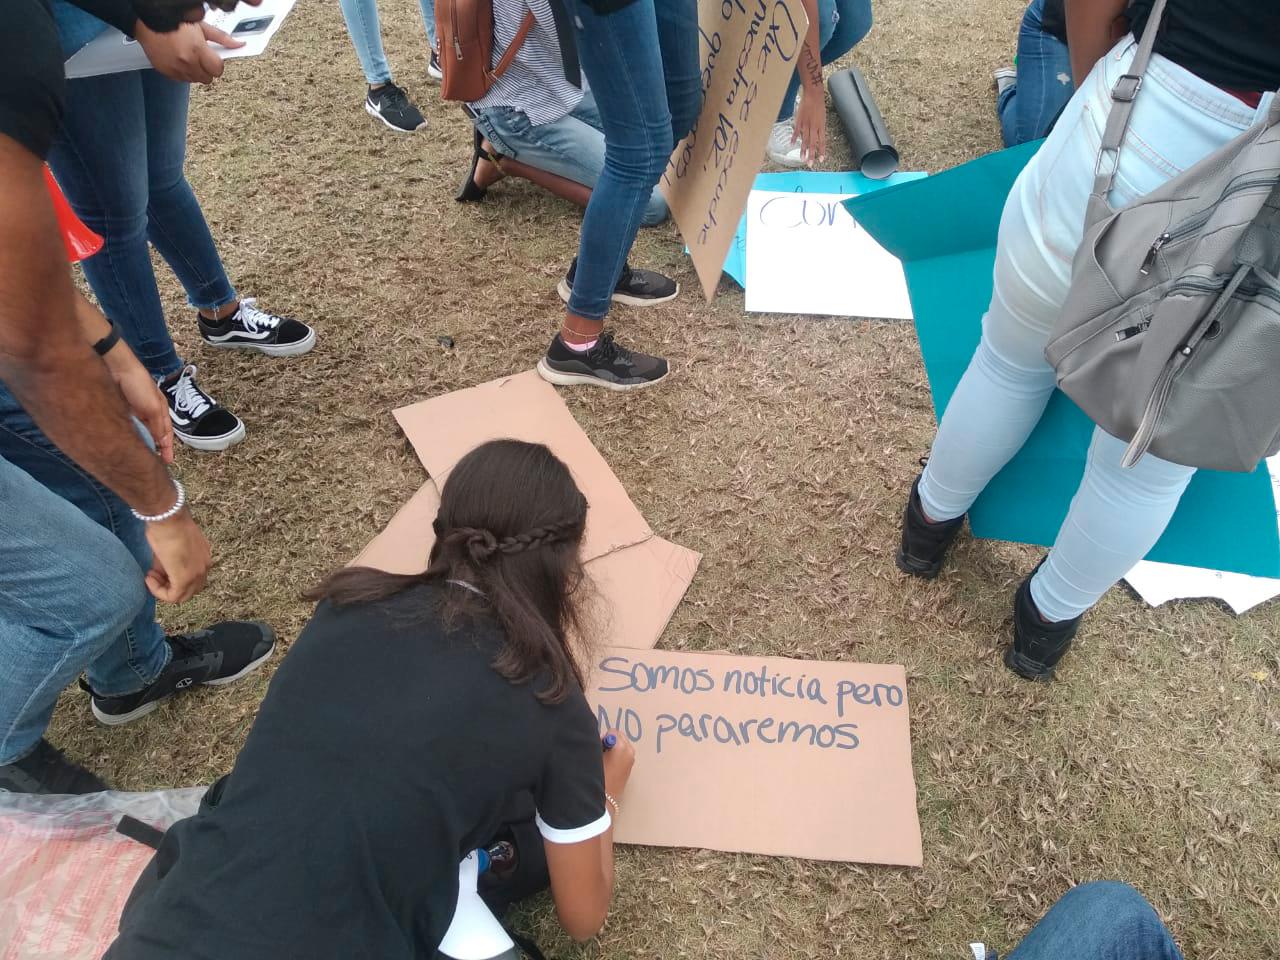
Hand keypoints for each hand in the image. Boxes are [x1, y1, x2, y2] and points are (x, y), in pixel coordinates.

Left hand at [102, 342, 173, 464]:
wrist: (116, 368)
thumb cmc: (138, 384)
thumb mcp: (153, 407)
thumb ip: (158, 425)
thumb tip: (162, 442)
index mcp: (160, 410)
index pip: (167, 433)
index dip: (168, 447)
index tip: (168, 461)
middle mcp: (149, 411)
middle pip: (155, 433)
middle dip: (158, 447)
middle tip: (156, 463)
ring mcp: (135, 411)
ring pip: (142, 431)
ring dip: (145, 442)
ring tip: (142, 457)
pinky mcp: (122, 410)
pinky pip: (130, 426)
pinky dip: (133, 435)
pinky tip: (129, 442)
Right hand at [134, 20, 240, 83]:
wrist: (148, 23)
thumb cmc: (174, 22)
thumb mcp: (201, 26)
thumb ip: (222, 38)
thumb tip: (239, 44)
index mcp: (198, 50)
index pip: (218, 70)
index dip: (217, 64)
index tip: (213, 58)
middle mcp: (187, 62)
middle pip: (208, 78)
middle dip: (207, 69)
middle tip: (200, 56)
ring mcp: (176, 69)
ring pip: (196, 80)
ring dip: (196, 71)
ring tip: (189, 56)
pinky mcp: (167, 73)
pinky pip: (182, 80)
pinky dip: (184, 73)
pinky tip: (180, 60)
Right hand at [144, 509, 210, 602]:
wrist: (167, 517)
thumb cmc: (166, 526)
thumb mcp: (169, 548)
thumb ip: (167, 564)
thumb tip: (158, 573)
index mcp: (203, 557)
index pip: (192, 579)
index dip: (172, 578)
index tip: (156, 569)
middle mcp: (205, 567)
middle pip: (189, 589)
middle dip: (168, 586)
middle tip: (153, 575)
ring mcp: (197, 573)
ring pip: (182, 596)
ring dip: (163, 590)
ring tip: (150, 576)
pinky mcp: (185, 579)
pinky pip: (173, 596)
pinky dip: (159, 591)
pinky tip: (149, 579)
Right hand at [602, 732, 635, 799]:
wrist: (605, 799)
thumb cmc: (597, 777)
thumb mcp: (595, 756)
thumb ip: (598, 743)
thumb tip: (600, 739)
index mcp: (621, 746)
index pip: (612, 731)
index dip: (603, 738)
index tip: (598, 748)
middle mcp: (630, 751)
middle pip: (619, 736)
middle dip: (610, 741)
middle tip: (601, 753)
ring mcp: (631, 759)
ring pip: (621, 744)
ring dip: (613, 748)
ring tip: (605, 760)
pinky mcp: (630, 766)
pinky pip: (624, 752)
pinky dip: (617, 754)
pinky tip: (609, 765)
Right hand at [793, 86, 826, 167]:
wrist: (813, 95)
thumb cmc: (819, 105)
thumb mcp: (822, 117)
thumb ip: (819, 128)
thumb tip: (817, 136)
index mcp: (821, 126)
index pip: (822, 142)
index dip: (821, 151)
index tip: (821, 160)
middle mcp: (814, 127)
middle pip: (813, 144)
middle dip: (811, 155)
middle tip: (810, 164)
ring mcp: (806, 125)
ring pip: (804, 140)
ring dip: (803, 150)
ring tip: (802, 158)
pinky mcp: (799, 121)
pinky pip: (796, 132)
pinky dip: (794, 138)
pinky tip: (792, 144)